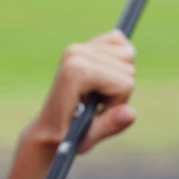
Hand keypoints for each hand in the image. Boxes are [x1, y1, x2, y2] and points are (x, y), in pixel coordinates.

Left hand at [25, 29, 136, 153]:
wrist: (48, 128)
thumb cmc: (66, 136)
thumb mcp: (87, 138)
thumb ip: (110, 124)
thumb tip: (130, 112)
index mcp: (75, 72)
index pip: (125, 83)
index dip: (117, 102)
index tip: (95, 111)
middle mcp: (75, 52)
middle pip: (128, 69)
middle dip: (117, 90)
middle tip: (93, 103)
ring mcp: (78, 46)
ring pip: (127, 56)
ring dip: (117, 77)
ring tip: (94, 93)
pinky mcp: (84, 43)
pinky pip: (118, 40)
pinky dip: (118, 59)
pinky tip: (100, 75)